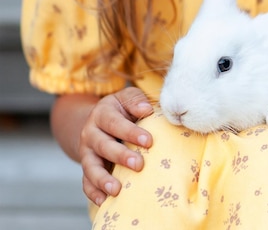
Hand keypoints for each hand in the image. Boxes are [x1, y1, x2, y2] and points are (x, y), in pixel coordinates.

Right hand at [79, 87, 152, 205]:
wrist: (99, 121)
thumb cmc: (123, 109)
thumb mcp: (128, 97)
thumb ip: (137, 100)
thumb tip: (146, 109)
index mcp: (102, 114)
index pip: (115, 122)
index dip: (131, 132)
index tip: (149, 141)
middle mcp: (91, 133)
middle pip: (103, 145)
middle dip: (121, 156)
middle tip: (139, 165)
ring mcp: (87, 152)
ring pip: (91, 166)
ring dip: (103, 179)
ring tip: (117, 189)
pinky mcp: (88, 167)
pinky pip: (86, 182)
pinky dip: (93, 192)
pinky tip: (103, 201)